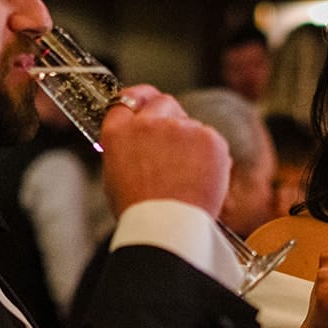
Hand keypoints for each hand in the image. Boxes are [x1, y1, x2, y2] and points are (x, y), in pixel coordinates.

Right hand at [99, 87, 230, 215]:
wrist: (167, 228)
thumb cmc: (140, 212)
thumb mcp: (115, 178)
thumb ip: (126, 150)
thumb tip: (138, 143)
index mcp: (119, 133)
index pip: (125, 100)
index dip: (138, 100)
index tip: (144, 103)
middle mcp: (147, 123)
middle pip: (162, 102)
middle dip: (169, 117)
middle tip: (174, 144)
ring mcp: (180, 128)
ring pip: (190, 124)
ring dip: (190, 142)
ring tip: (187, 176)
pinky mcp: (208, 138)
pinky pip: (211, 139)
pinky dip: (211, 156)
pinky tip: (201, 179)